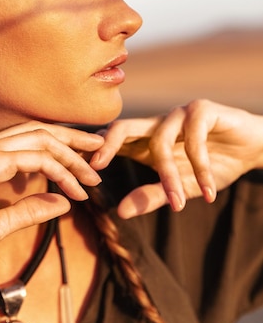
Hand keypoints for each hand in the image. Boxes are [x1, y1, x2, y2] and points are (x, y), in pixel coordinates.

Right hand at [0, 122, 102, 314]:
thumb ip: (29, 211)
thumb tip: (62, 205)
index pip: (32, 140)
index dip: (62, 147)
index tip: (85, 163)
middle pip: (40, 130)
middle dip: (74, 138)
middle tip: (102, 150)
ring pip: (40, 139)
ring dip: (71, 155)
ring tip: (93, 175)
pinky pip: (32, 157)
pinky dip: (57, 169)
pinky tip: (73, 187)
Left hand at [90, 99, 262, 217]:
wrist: (253, 148)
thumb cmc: (213, 165)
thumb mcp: (182, 188)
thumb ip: (152, 196)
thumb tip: (120, 212)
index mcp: (146, 141)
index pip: (112, 141)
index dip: (94, 153)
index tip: (78, 173)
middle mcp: (157, 124)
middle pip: (123, 127)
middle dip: (106, 145)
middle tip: (95, 167)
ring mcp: (178, 114)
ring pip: (161, 141)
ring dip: (170, 176)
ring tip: (180, 204)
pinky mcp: (202, 110)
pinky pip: (194, 138)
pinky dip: (200, 167)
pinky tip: (210, 190)